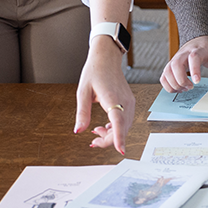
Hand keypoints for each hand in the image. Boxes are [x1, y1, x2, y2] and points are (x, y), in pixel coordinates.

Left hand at [74, 37, 135, 154]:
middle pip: (122, 128)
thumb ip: (82, 113)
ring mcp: (129, 101)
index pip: (118, 120)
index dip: (118, 136)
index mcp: (112, 97)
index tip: (120, 150)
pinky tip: (105, 127)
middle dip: (108, 140)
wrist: (106, 58)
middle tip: (93, 142)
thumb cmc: (95, 71)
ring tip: (96, 132)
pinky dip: (116, 127)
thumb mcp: (83, 92)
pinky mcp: (129, 102)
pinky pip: (126, 120)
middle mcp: (124, 100)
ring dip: (112, 134)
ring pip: (125, 126)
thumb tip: (78, 131)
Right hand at [160, 35, 207, 92]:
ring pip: (167, 71)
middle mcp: (183, 54)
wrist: (200, 41)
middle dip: (181, 79)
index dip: (194, 70)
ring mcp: (175, 59)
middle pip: (176, 64)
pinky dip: (168, 86)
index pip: (193, 57)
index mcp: (197, 50)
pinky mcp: (170, 66)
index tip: (197, 81)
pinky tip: (178, 89)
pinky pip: (163, 77)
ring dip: (174, 84)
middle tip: (190, 87)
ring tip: (185, 89)